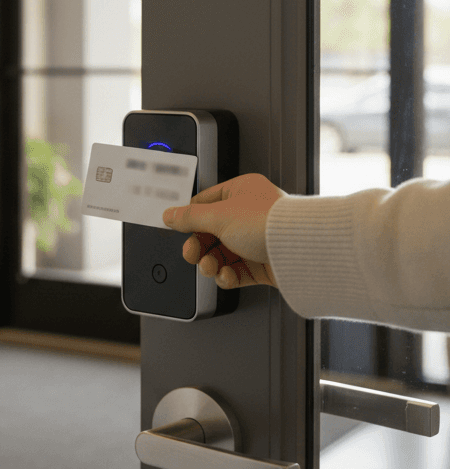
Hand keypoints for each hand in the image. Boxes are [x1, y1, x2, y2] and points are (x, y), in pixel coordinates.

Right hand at [161, 173, 284, 289]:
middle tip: (192, 254)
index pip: (205, 202)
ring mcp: (257, 240)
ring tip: (210, 267)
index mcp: (241, 192)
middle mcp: (250, 214)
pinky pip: (237, 270)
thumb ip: (189, 217)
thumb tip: (169, 215)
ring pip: (222, 253)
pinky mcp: (264, 264)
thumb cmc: (269, 223)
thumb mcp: (218, 216)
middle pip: (212, 232)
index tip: (177, 229)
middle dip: (199, 246)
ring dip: (211, 263)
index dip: (190, 217)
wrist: (301, 251)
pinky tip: (225, 276)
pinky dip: (228, 276)